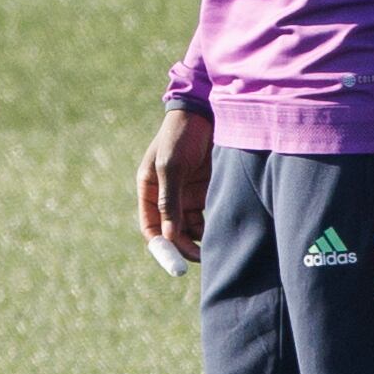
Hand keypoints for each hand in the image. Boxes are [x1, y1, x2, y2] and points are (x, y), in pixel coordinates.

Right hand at [138, 106, 211, 263]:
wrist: (207, 113)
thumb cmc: (180, 135)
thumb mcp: (171, 166)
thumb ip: (169, 201)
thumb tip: (169, 235)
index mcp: (149, 190)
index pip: (151, 228)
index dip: (161, 246)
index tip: (175, 261)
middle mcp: (167, 196)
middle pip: (173, 232)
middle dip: (185, 246)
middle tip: (202, 257)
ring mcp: (188, 194)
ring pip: (193, 227)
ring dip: (201, 238)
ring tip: (216, 246)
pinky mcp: (208, 190)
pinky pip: (209, 215)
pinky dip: (214, 225)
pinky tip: (225, 231)